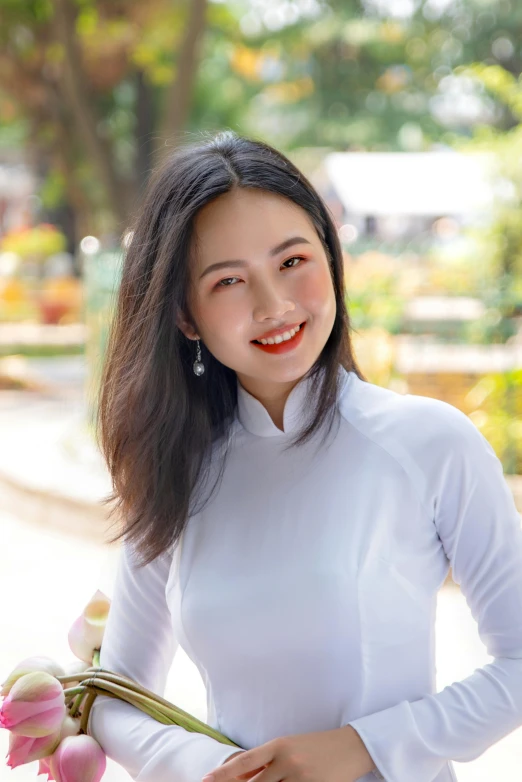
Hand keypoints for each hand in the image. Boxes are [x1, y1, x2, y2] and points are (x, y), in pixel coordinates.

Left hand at [203, 726, 375, 781]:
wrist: (350, 747)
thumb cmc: (314, 747)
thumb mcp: (288, 747)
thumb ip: (265, 762)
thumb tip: (237, 777)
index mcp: (278, 745)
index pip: (244, 763)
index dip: (222, 775)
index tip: (205, 781)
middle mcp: (287, 761)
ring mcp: (301, 779)